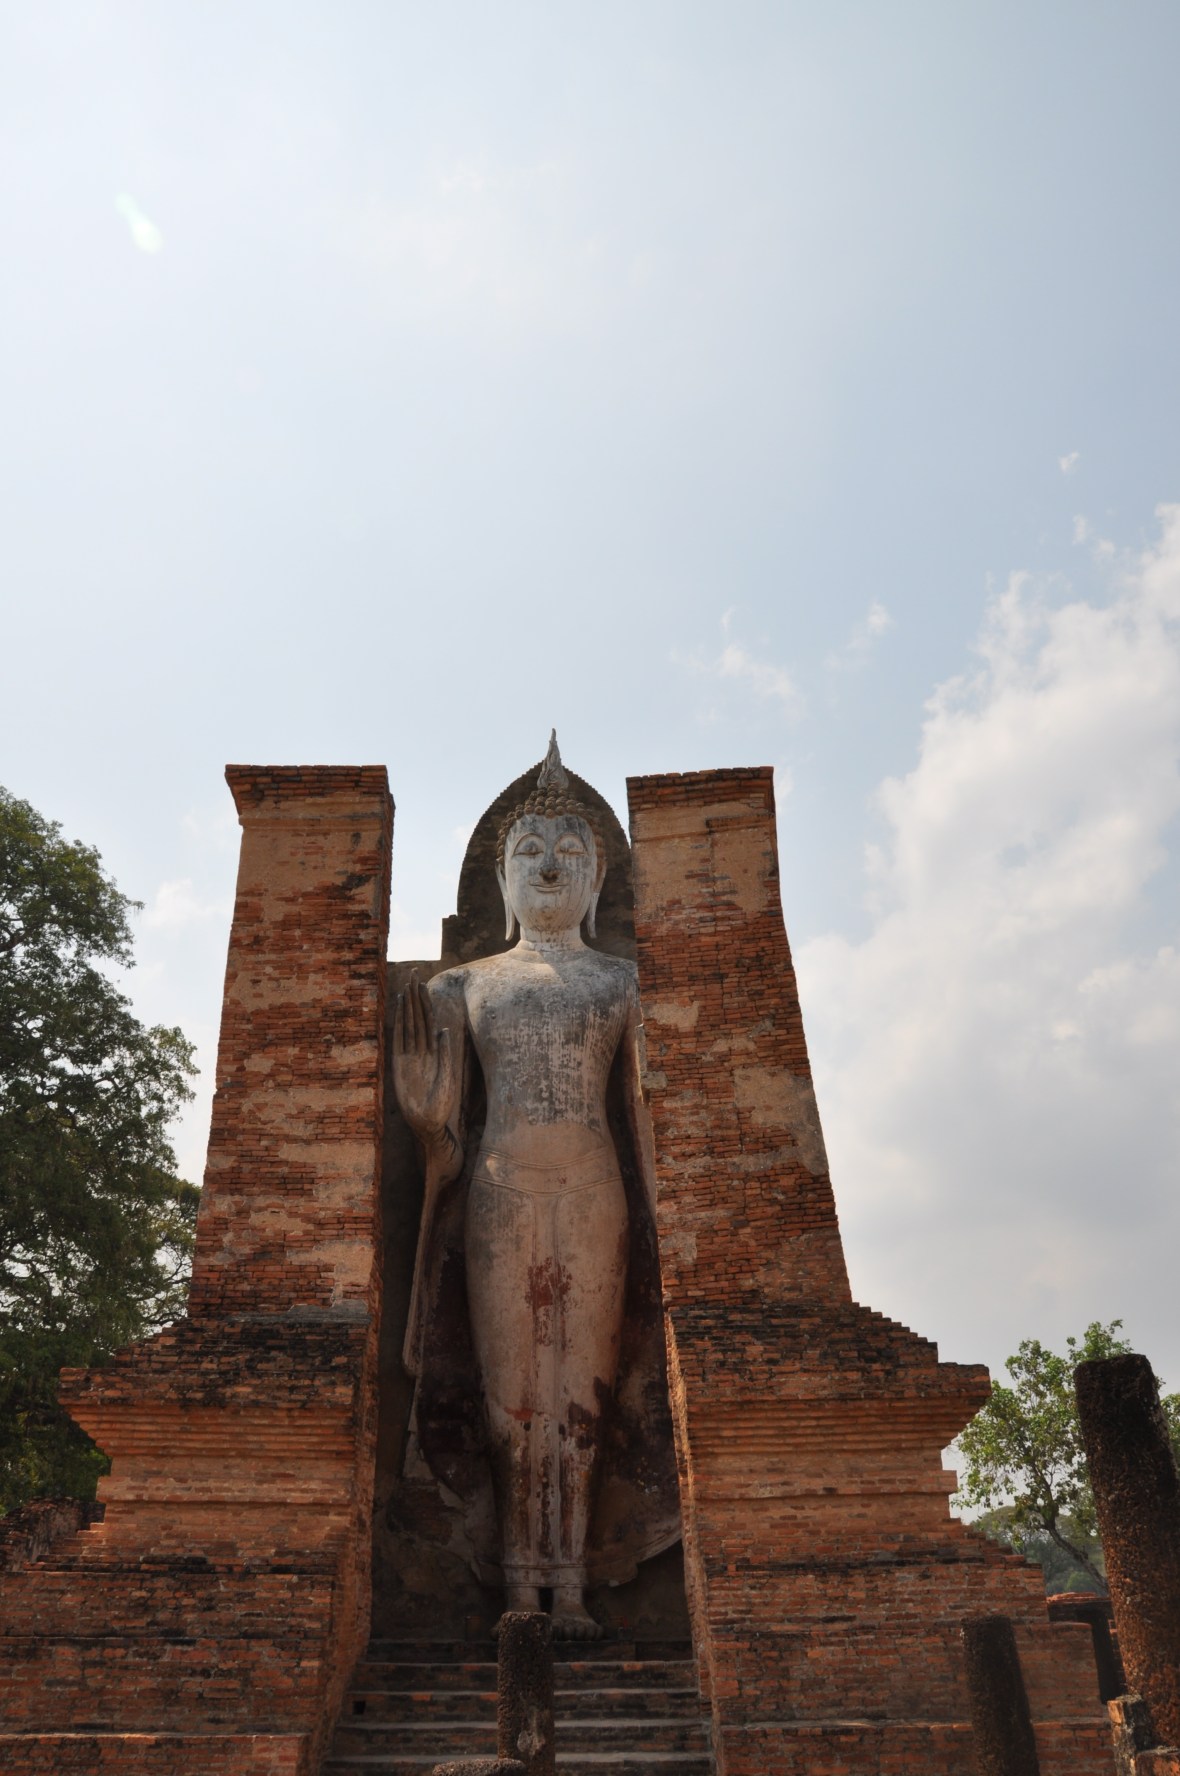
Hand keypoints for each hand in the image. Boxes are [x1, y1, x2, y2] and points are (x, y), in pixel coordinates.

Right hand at [392, 972, 455, 1144]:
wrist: (427, 1123)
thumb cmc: (440, 1104)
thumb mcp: (446, 1077)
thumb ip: (444, 1054)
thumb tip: (443, 1029)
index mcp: (434, 1052)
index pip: (429, 1021)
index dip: (426, 1003)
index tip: (423, 984)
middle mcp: (421, 1050)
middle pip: (418, 1017)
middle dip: (416, 996)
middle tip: (413, 974)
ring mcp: (410, 1056)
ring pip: (409, 1024)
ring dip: (409, 1005)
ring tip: (407, 986)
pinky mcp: (400, 1064)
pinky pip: (399, 1039)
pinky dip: (399, 1023)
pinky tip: (400, 1008)